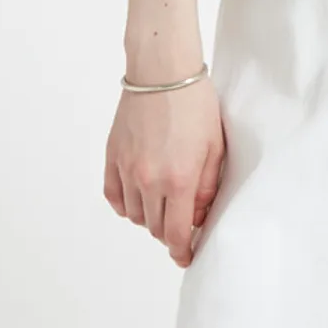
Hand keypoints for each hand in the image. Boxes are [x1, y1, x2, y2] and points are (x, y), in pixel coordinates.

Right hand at [105, 70, 225, 268]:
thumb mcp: (214, 145)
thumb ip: (206, 185)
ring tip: (163, 203)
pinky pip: (114, 197)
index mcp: (178, 179)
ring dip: (149, 217)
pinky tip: (138, 197)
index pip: (175, 232)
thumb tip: (197, 214)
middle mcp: (149, 180)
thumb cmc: (195, 103)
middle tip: (180, 222)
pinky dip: (126, 204)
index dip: (180, 250)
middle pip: (154, 227)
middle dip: (169, 231)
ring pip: (135, 215)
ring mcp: (127, 170)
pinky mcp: (112, 157)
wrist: (163, 72)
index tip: (185, 256)